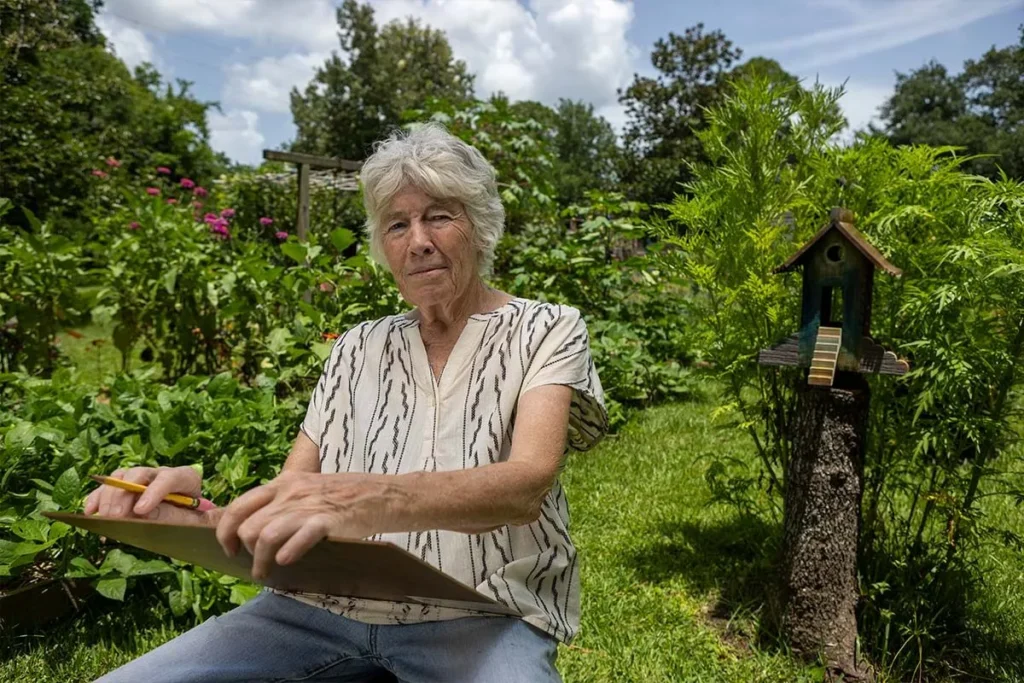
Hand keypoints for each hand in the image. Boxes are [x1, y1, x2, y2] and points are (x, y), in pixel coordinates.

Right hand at [83, 466, 214, 525]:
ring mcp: (141, 480)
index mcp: (185, 478)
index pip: (170, 478)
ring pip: (121, 478)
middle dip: (125, 494)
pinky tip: (91, 512)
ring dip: (109, 496)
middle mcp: (160, 474)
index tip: (141, 510)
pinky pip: (107, 488)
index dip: (154, 492)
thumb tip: (145, 513)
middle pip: (140, 475)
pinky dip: (97, 498)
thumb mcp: (192, 522)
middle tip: (116, 516)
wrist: (189, 522)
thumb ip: (173, 517)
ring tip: (105, 517)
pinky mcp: (124, 489)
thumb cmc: (194, 521)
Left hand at [215, 471, 382, 579]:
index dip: (225, 532)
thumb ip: (275, 502)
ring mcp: (308, 506)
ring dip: (260, 561)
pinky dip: (287, 553)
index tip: (229, 549)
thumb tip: (242, 525)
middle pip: (249, 527)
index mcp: (282, 483)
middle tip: (256, 565)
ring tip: (265, 573)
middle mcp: (290, 493)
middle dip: (246, 552)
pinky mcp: (328, 521)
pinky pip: (298, 539)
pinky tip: (286, 561)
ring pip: (266, 536)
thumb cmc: (340, 496)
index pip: (239, 507)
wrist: (379, 494)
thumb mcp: (303, 489)